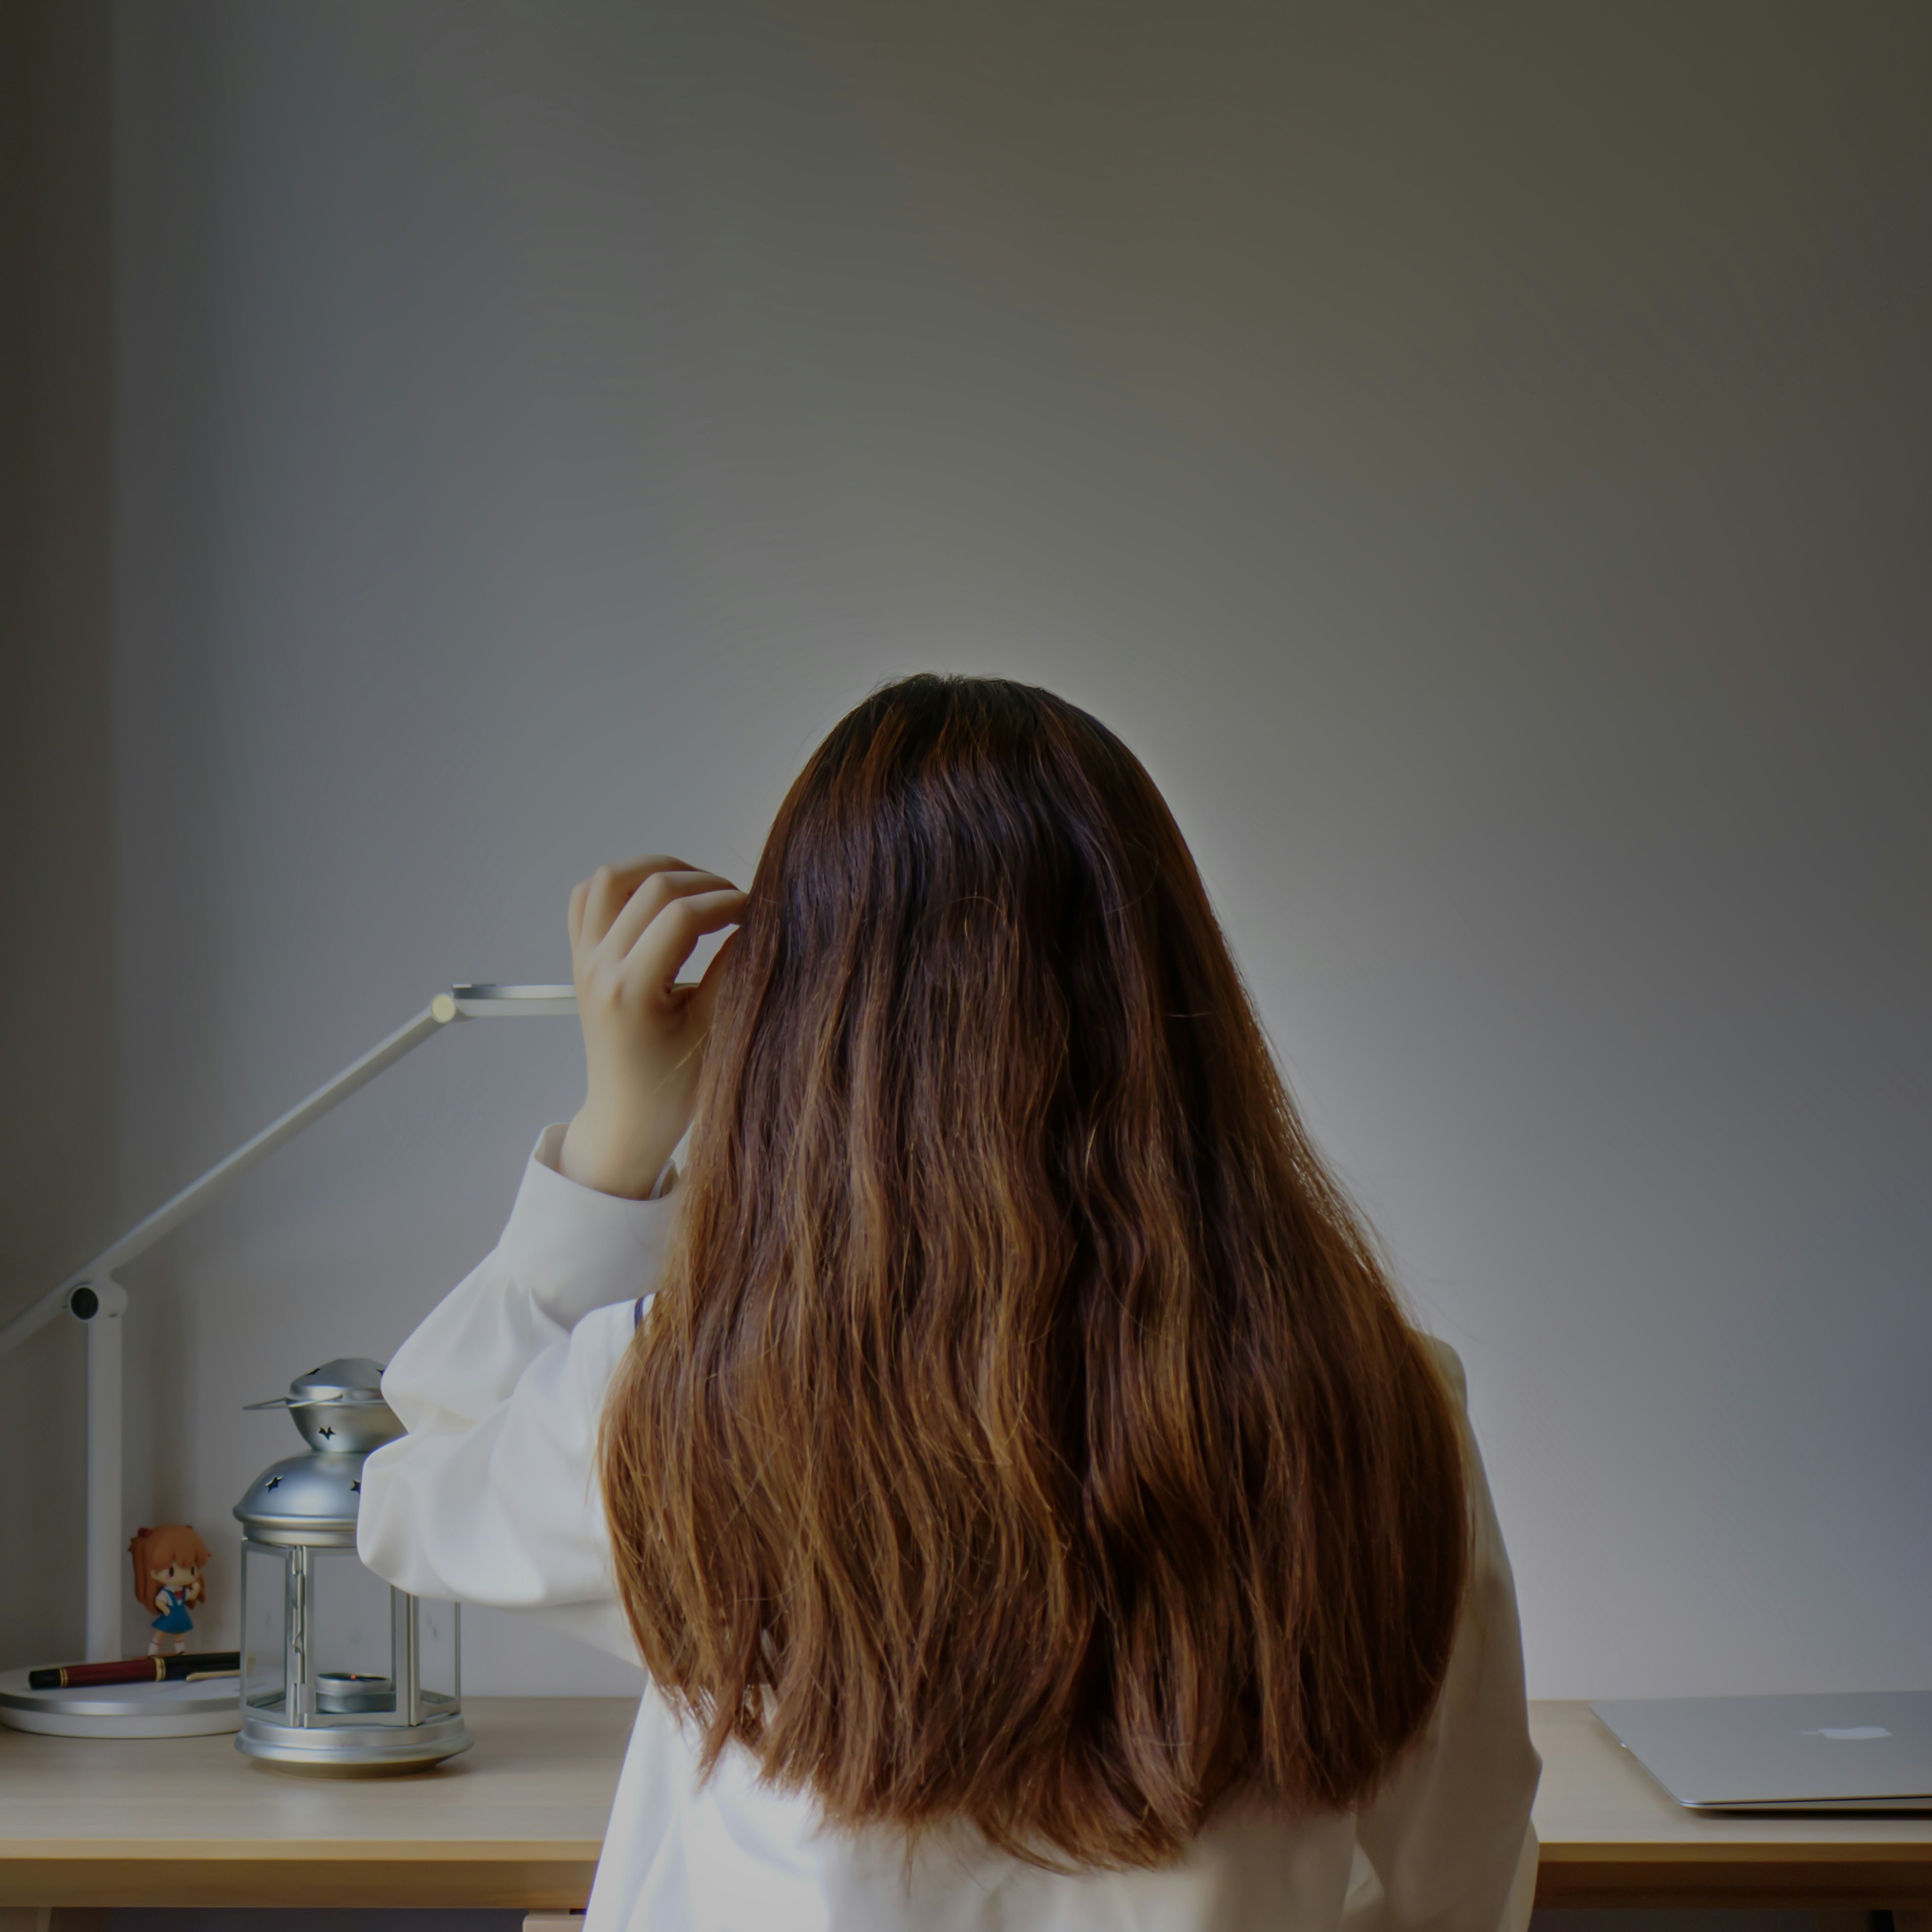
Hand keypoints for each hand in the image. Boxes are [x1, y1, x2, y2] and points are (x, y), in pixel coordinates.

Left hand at [558, 855, 746, 1197]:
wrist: (625, 1117)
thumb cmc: (671, 1087)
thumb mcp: (711, 1030)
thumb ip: (730, 971)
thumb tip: (756, 921)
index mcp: (631, 990)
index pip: (682, 915)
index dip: (727, 902)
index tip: (757, 910)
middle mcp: (599, 967)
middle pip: (651, 887)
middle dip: (704, 883)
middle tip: (736, 903)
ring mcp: (584, 960)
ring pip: (611, 879)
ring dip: (658, 870)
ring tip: (696, 888)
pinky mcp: (580, 959)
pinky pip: (586, 899)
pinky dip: (619, 885)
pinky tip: (653, 899)